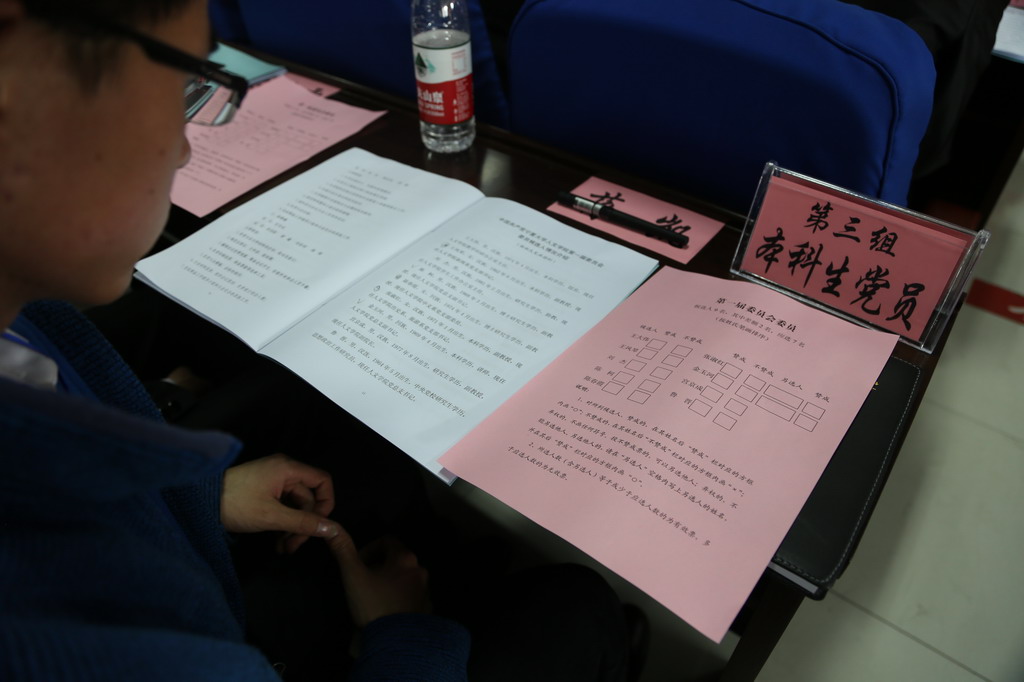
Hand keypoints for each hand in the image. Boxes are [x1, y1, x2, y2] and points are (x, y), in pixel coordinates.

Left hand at [221, 453, 340, 553]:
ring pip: (294, 505)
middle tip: (293, 547)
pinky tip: (276, 541)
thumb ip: (303, 523)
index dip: (326, 503)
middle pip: (307, 497)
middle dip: (303, 523)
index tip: (319, 526)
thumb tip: (332, 529)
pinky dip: (282, 523)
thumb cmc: (236, 504)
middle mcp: (283, 471)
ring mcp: (272, 481)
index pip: (322, 481)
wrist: (198, 501)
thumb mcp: (272, 517)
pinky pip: (282, 506)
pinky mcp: (263, 491)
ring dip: (292, 527)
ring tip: (283, 548)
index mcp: (288, 469)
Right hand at [326, 528, 431, 626]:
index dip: (369, 548)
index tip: (358, 564)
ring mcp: (426, 591)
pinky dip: (399, 597)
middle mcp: (420, 570)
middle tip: (363, 580)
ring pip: (405, 578)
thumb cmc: (374, 604)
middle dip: (379, 565)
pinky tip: (387, 611)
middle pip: (397, 559)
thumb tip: (331, 526)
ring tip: (373, 597)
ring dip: (390, 581)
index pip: (387, 541)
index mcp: (405, 558)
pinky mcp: (427, 609)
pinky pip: (411, 596)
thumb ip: (343, 550)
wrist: (396, 642)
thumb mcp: (353, 575)